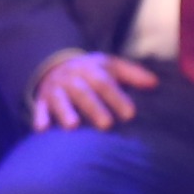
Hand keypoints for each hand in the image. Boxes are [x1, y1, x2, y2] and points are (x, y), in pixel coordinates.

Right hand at [32, 51, 155, 131]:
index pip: (105, 83)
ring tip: (73, 126)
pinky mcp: (42, 100)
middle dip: (94, 109)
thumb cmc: (92, 71)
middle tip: (106, 125)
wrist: (56, 64)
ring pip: (60, 101)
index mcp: (90, 69)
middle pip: (83, 93)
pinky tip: (42, 129)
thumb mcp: (111, 66)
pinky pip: (39, 108)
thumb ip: (133, 74)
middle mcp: (71, 78)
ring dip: (65, 113)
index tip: (130, 114)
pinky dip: (39, 117)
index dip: (117, 97)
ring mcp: (55, 89)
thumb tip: (155, 83)